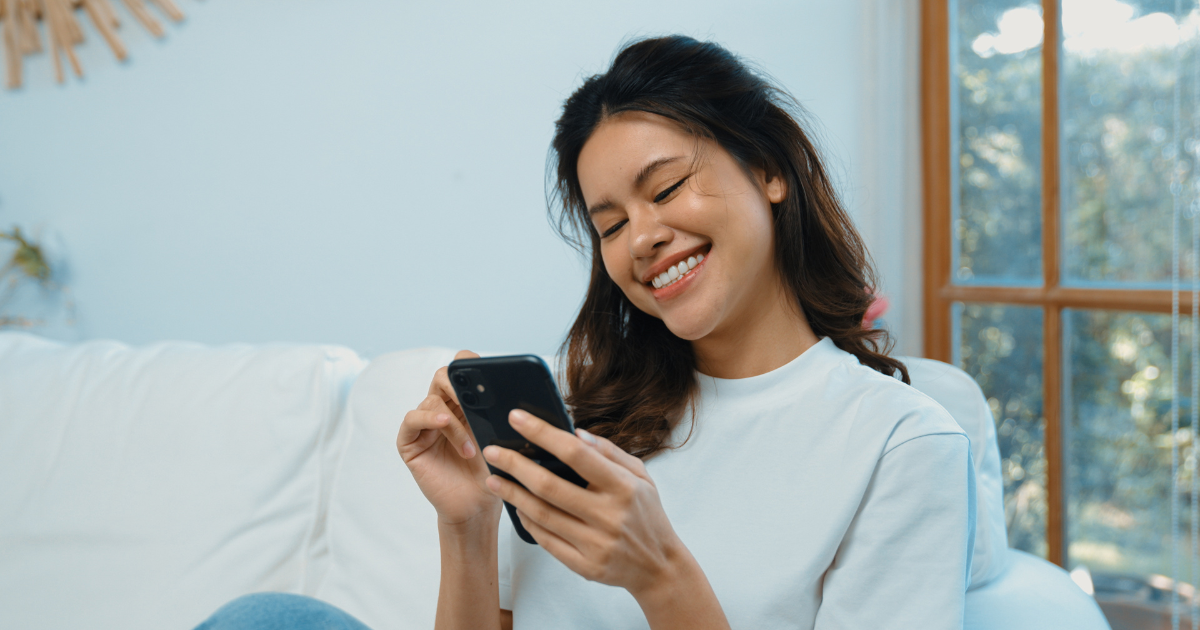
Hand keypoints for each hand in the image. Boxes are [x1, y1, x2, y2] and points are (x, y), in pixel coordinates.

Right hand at [397, 350, 499, 526]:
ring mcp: (426, 426)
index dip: (470, 365)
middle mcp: (444, 409)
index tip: (488, 377)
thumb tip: (514, 388)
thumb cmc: (492, 473)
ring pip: (432, 399)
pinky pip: (412, 418)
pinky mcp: (410, 442)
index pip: (462, 368)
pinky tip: (443, 423)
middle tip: (474, 401)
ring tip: (470, 447)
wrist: (478, 506)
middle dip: (459, 384)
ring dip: (454, 421)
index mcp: (466, 404)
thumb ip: (501, 411)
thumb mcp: (503, 437)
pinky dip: (428, 418)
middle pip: (443, 376)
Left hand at [481, 409, 684, 597]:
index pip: (575, 453)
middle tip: (492, 452)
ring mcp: (596, 544)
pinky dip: (527, 521)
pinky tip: (516, 506)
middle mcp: (609, 515)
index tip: (516, 418)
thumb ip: (610, 452)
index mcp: (623, 487)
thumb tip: (576, 432)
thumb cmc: (647, 515)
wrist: (659, 566)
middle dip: (514, 465)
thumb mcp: (641, 476)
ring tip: (493, 479)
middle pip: (549, 485)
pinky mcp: (585, 566)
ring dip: (512, 494)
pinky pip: (546, 540)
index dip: (542, 433)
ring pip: (541, 514)